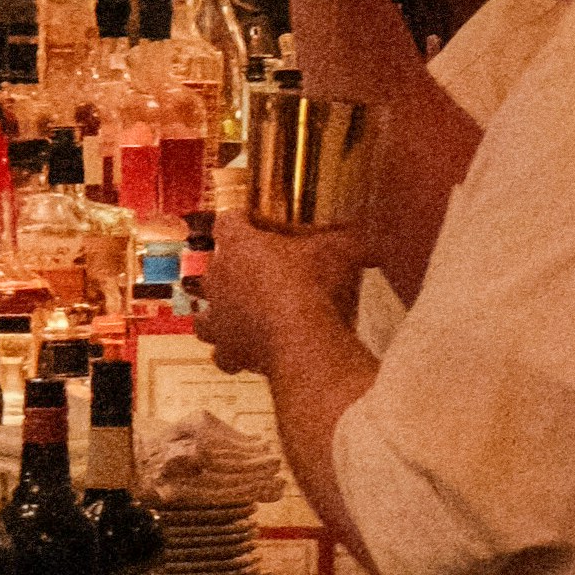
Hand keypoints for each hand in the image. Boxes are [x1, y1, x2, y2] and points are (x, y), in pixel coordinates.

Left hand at [201, 209, 364, 381]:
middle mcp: (219, 279)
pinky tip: (249, 350)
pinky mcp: (229, 351)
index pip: (228, 221)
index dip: (243, 220)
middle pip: (216, 265)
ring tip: (241, 314)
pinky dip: (233, 352)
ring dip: (220, 313)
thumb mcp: (342, 250)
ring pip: (206, 314)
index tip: (258, 222)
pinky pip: (222, 353)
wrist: (304, 340)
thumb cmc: (315, 289)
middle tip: (265, 270)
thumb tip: (368, 233)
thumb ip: (350, 237)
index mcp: (238, 244)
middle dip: (237, 267)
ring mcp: (219, 318)